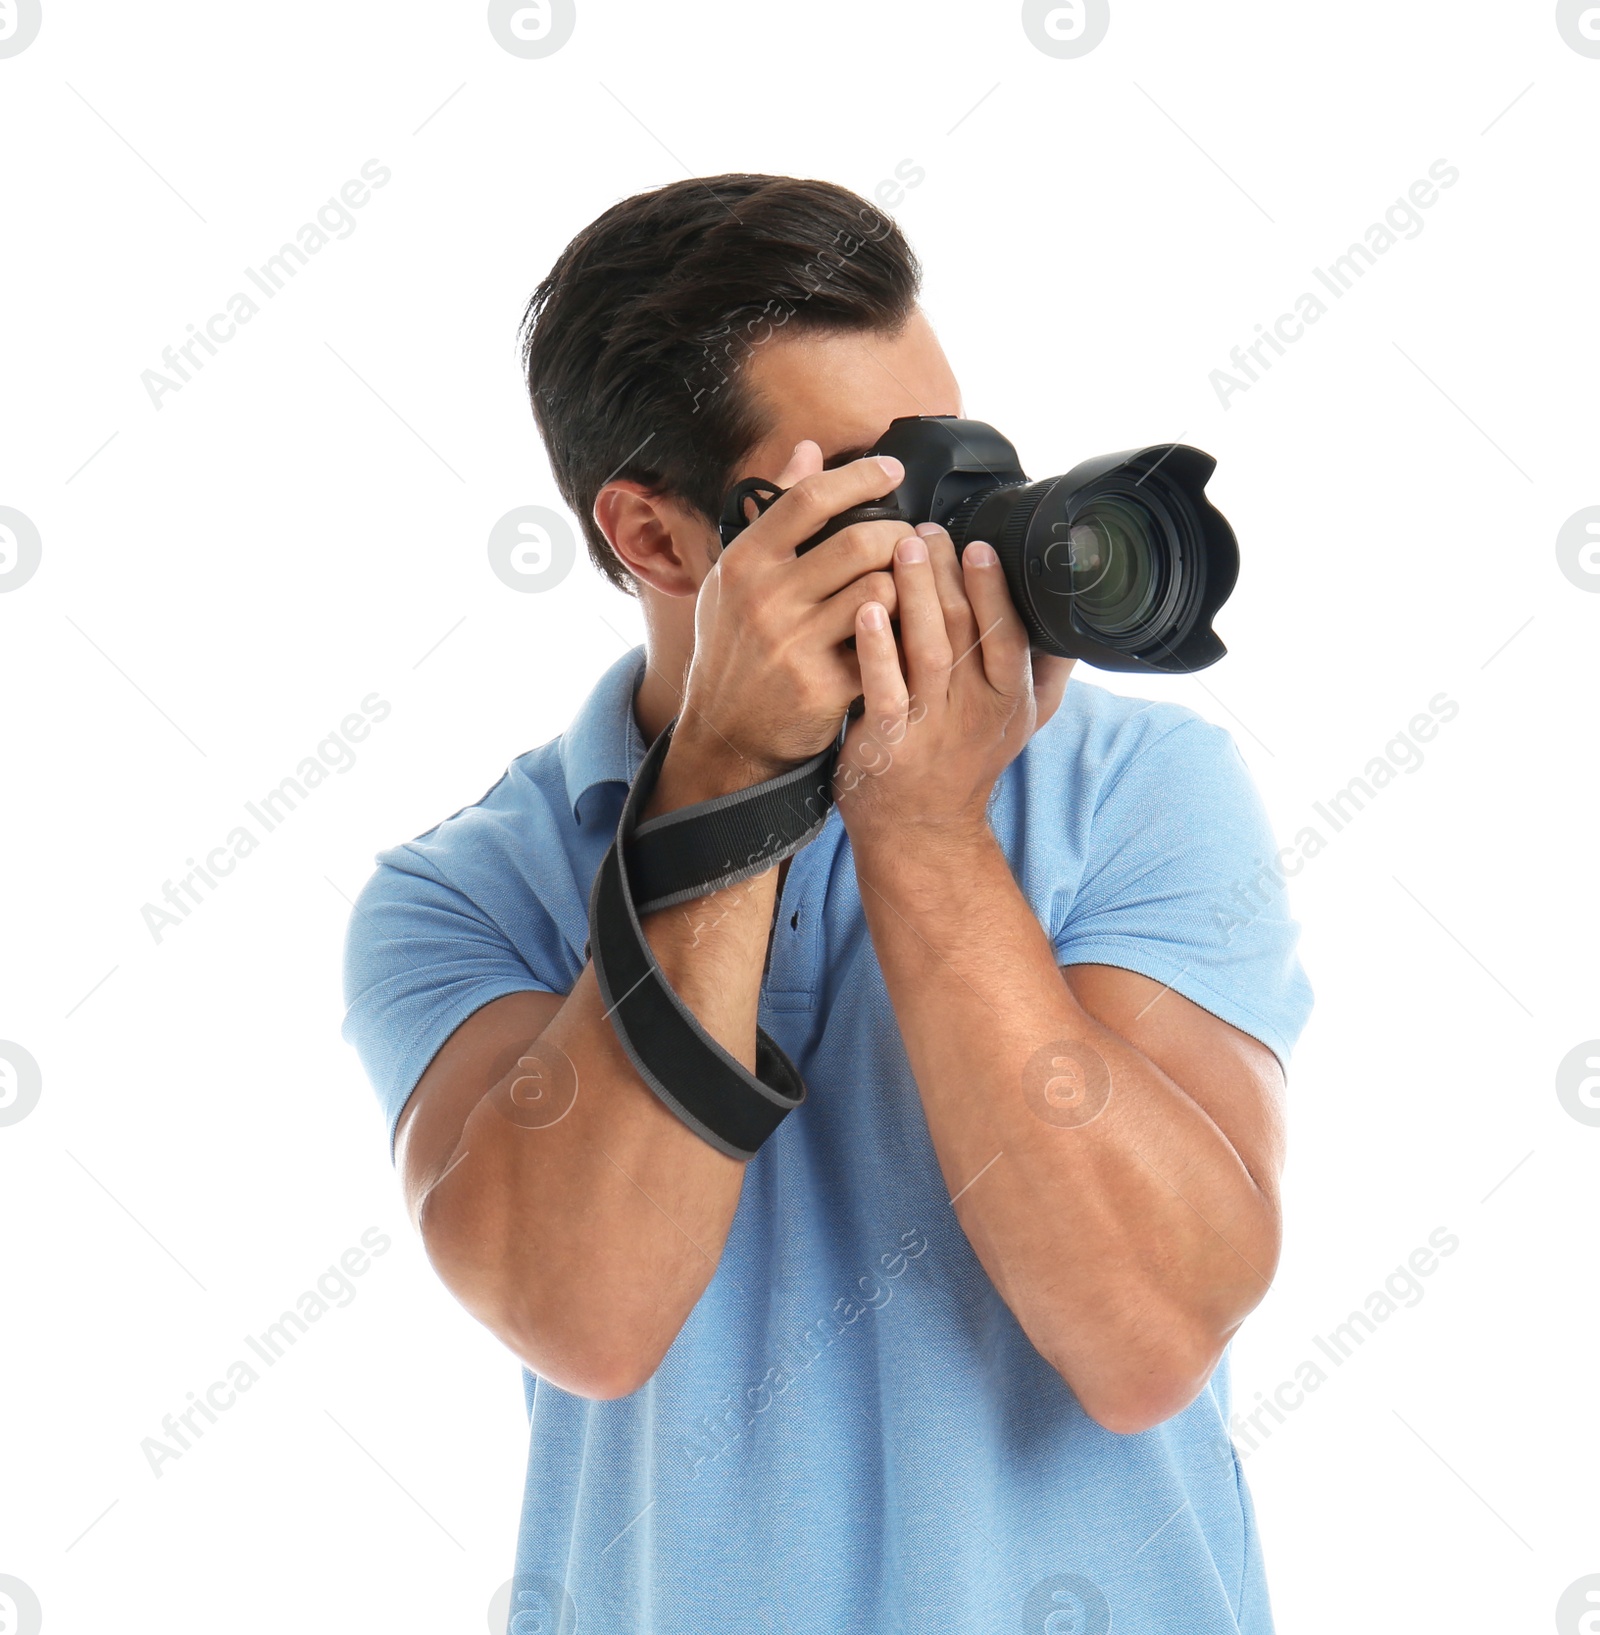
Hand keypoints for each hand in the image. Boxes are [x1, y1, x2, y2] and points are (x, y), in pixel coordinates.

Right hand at [667, 441, 911, 795]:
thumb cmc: (736, 648)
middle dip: (900, 535)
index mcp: (743, 563)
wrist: (727, 733)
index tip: (891, 470)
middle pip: (860, 541)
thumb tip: (807, 450)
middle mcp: (764, 599)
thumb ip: (773, 512)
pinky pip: (886, 642)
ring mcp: (794, 643)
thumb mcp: (737, 578)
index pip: (809, 499)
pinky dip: (901, 630)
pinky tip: (904, 627)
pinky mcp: (824, 685)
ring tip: (907, 585)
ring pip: (881, 589)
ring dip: (906, 583)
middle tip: (911, 540)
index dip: (859, 477)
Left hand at [833, 522, 1074, 849]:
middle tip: (925, 529)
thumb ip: (1046, 671)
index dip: (994, 589)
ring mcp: (930, 729)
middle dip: (946, 575)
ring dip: (915, 595)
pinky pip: (882, 689)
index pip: (1008, 635)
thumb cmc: (965, 762)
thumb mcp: (1021, 722)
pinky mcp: (887, 744)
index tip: (978, 545)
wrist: (921, 830)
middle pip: (965, 631)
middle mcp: (975, 713)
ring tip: (901, 548)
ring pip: (927, 650)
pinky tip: (867, 610)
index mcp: (1009, 700)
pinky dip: (876, 648)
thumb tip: (1076, 621)